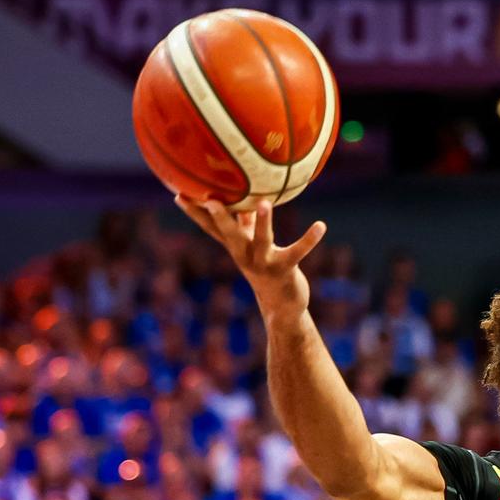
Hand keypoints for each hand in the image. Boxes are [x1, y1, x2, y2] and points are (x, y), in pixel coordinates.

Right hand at [174, 197, 325, 313]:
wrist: (280, 306)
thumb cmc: (265, 267)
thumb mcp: (250, 245)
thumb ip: (243, 220)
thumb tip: (238, 193)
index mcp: (235, 247)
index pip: (210, 227)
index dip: (194, 212)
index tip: (178, 193)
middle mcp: (244, 255)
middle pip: (229, 233)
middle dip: (220, 217)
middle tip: (211, 199)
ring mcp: (264, 263)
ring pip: (261, 240)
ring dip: (262, 222)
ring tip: (264, 203)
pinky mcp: (285, 269)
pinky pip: (298, 251)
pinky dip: (309, 239)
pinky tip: (321, 225)